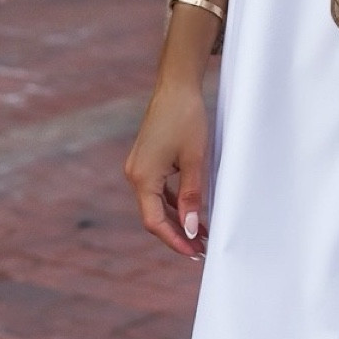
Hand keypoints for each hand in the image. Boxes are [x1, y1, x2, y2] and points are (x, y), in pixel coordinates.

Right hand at [124, 70, 209, 261]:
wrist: (176, 86)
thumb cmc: (186, 118)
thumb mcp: (195, 160)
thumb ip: (192, 196)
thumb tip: (192, 228)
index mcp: (142, 177)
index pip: (154, 221)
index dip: (174, 240)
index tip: (194, 252)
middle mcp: (135, 174)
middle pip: (154, 216)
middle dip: (178, 233)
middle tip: (202, 247)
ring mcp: (140, 167)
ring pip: (157, 204)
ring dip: (177, 219)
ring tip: (202, 233)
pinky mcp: (148, 160)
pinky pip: (159, 190)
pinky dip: (174, 203)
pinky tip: (192, 211)